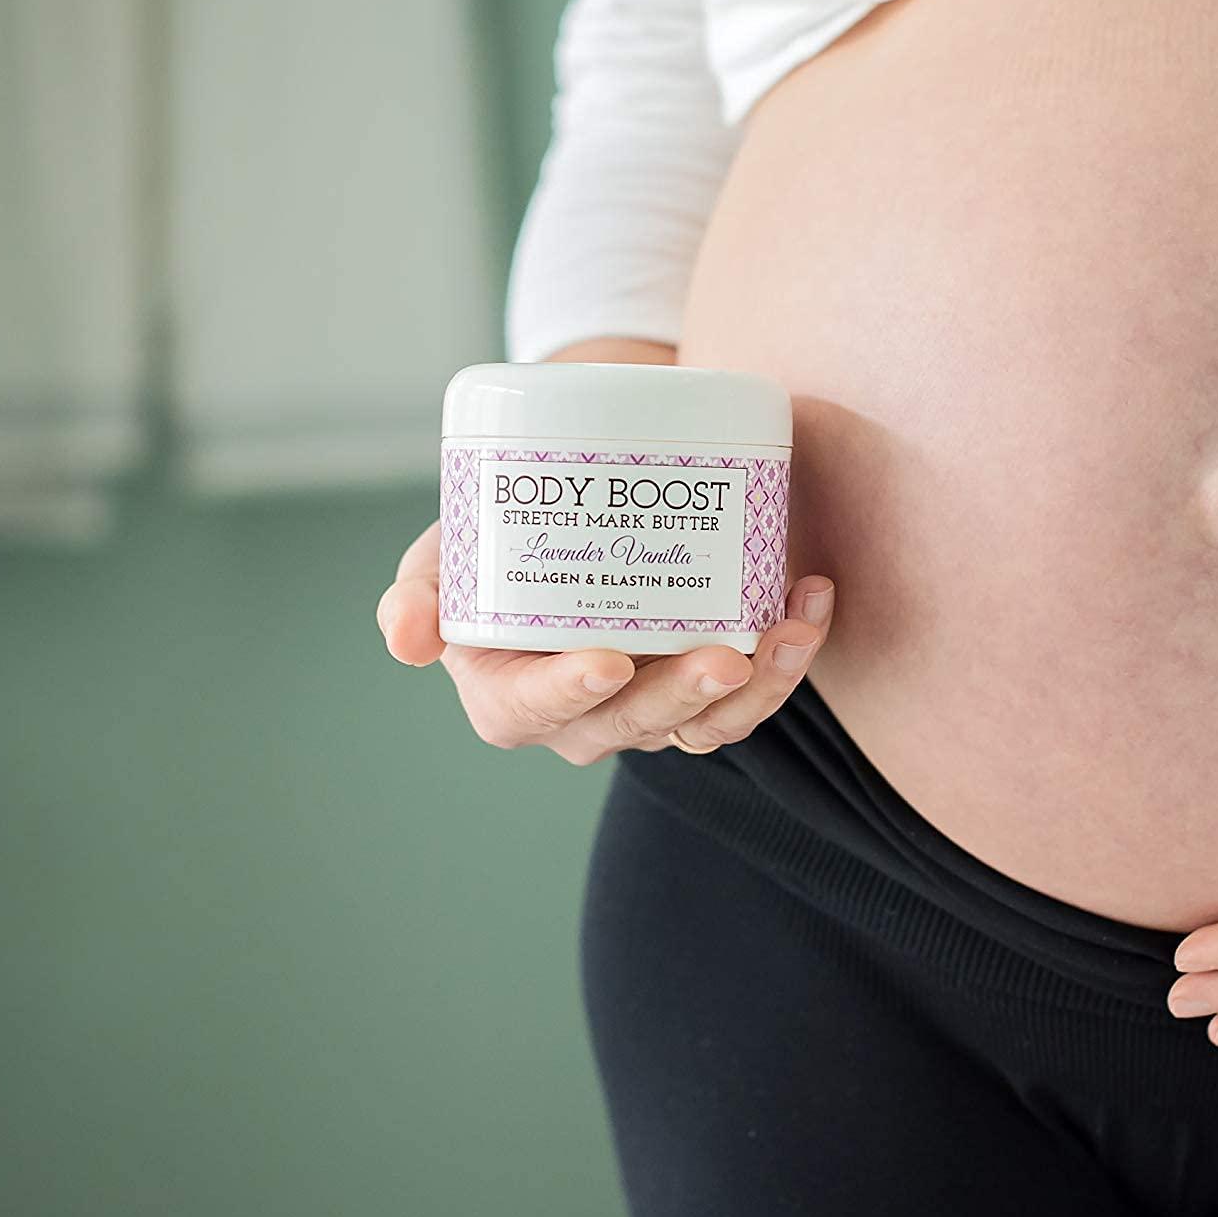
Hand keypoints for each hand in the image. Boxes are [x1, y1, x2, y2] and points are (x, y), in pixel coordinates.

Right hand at [376, 518, 837, 763]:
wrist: (573, 493)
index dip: (569, 693)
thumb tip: (407, 639)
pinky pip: (754, 690)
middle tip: (725, 657)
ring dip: (759, 687)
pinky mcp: (708, 679)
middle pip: (637, 724)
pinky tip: (810, 598)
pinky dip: (791, 652)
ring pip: (709, 722)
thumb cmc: (498, 534)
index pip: (533, 710)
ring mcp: (654, 702)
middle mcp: (587, 714)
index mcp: (511, 695)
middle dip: (684, 697)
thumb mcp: (445, 555)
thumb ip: (420, 594)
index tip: (607, 660)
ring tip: (788, 630)